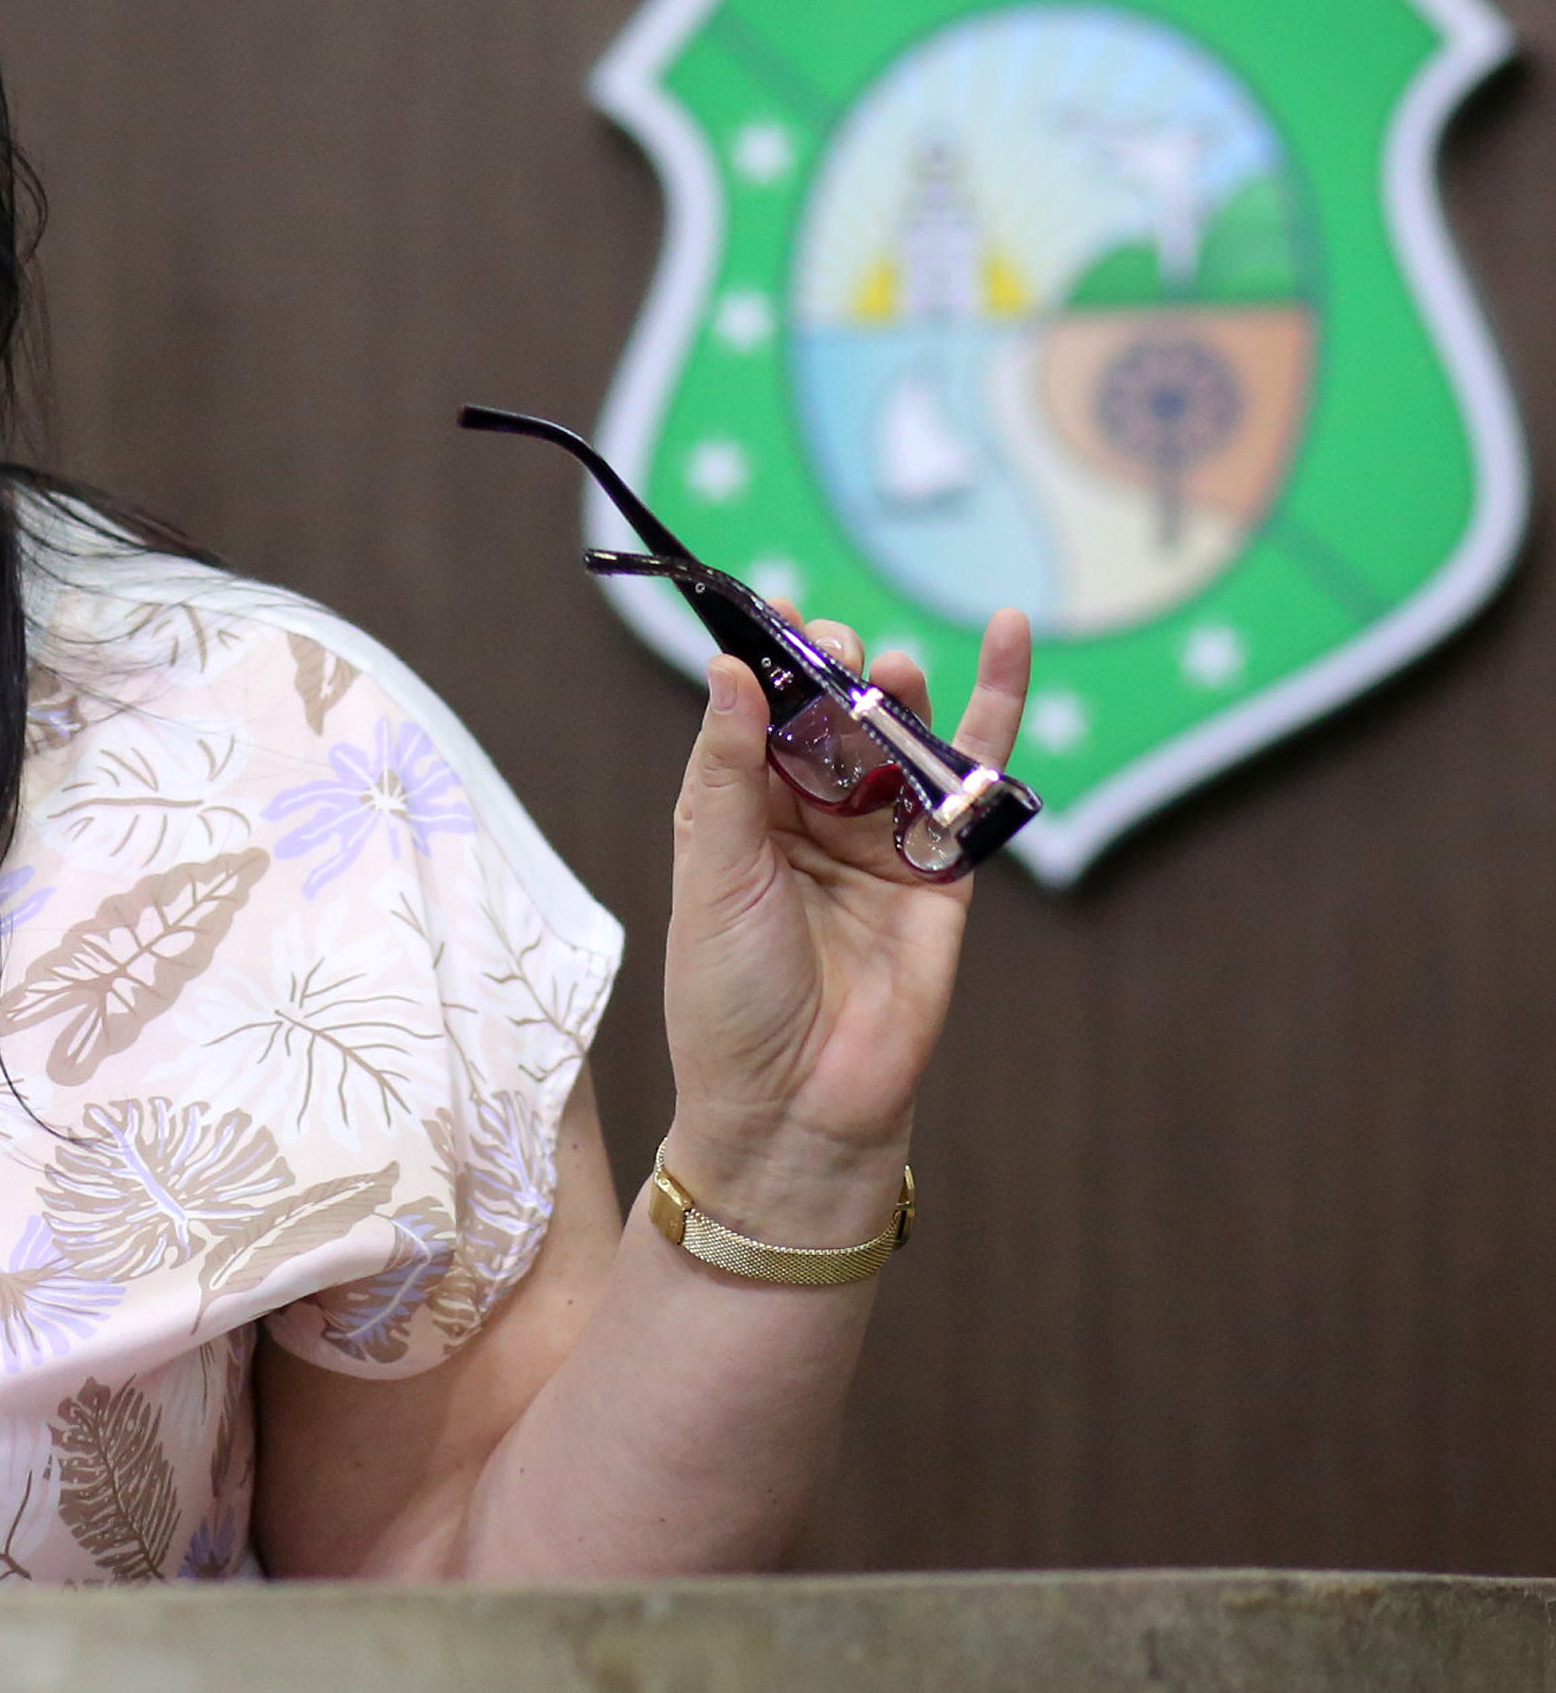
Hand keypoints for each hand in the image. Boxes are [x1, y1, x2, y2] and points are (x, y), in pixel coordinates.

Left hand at [657, 609, 1029, 1244]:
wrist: (798, 1107)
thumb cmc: (730, 996)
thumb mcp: (714, 872)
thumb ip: (728, 769)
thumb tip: (731, 667)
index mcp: (739, 816)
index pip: (757, 715)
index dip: (770, 664)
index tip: (779, 615)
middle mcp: (809, 821)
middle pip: (832, 718)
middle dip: (834, 674)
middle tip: (834, 650)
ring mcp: (880, 843)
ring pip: (899, 741)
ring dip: (896, 694)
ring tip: (887, 670)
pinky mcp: (946, 871)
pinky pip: (972, 782)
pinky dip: (994, 708)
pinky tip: (1007, 638)